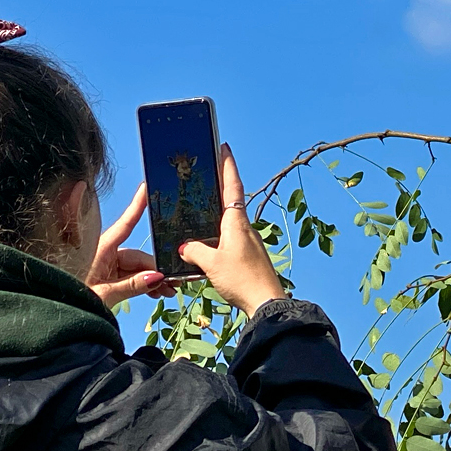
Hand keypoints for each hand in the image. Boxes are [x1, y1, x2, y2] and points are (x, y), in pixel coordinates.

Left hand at [86, 182, 177, 307]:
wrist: (59, 316)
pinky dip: (145, 285)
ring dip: (154, 280)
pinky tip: (157, 293)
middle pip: (138, 257)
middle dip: (157, 270)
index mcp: (101, 250)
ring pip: (138, 269)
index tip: (147, 187)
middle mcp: (105, 254)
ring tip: (169, 291)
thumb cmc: (74, 300)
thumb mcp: (105, 294)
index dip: (137, 206)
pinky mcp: (109, 278)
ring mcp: (108, 267)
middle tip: (174, 283)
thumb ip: (132, 286)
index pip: (125, 224)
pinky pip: (132, 277)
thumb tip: (158, 276)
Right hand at [180, 143, 287, 313]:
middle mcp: (244, 228)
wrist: (266, 303)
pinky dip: (218, 232)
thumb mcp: (211, 264)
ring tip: (201, 204)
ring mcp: (248, 241)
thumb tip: (184, 247)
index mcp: (236, 223)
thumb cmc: (242, 279)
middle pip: (231, 200)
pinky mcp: (248, 256)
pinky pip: (229, 236)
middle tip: (208, 169)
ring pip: (229, 220)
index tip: (224, 147)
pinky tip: (207, 241)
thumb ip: (195, 251)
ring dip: (217, 210)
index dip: (227, 166)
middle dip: (220, 183)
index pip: (232, 186)